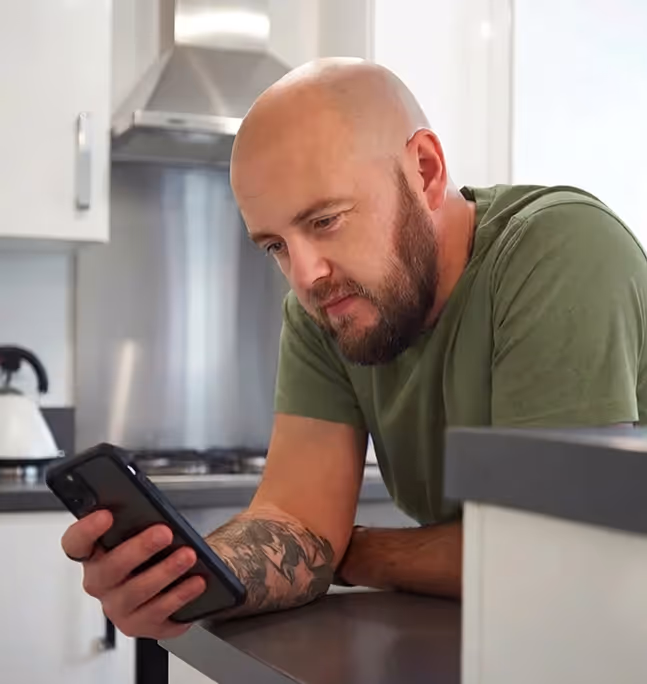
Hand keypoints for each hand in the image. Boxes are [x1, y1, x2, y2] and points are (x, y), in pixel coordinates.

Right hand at [61, 510, 206, 638]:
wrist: (179, 577)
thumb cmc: (157, 550)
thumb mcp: (147, 530)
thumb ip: (142, 520)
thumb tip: (155, 511)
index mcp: (95, 554)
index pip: (76, 543)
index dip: (86, 530)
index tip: (106, 515)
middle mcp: (101, 584)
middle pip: (108, 570)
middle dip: (138, 550)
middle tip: (164, 533)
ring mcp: (119, 608)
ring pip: (136, 594)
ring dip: (164, 572)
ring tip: (188, 556)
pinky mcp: (142, 625)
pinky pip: (159, 614)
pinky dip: (180, 596)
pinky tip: (196, 582)